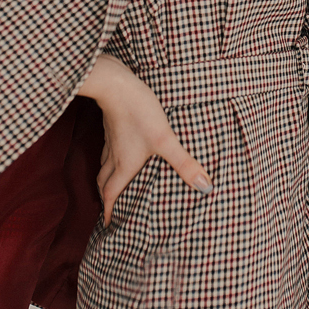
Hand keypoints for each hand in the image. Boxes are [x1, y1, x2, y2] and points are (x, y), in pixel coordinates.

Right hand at [79, 54, 212, 226]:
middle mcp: (114, 155)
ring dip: (108, 177)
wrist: (116, 83)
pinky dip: (112, 156)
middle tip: (110, 208)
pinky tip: (121, 149)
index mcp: (124, 165)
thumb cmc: (138, 112)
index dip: (109, 211)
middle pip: (104, 181)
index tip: (108, 225)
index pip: (111, 194)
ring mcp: (112, 139)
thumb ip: (184, 163)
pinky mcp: (113, 124)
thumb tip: (205, 187)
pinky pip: (109, 147)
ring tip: (115, 183)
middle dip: (106, 197)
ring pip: (105, 164)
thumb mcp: (165, 140)